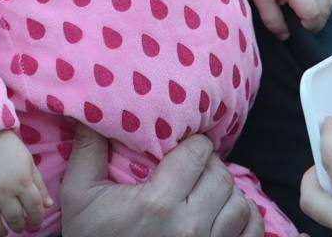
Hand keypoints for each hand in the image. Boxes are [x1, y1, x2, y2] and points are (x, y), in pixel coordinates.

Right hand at [0, 128, 51, 235]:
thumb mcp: (28, 162)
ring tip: (3, 233)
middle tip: (20, 228)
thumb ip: (39, 185)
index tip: (35, 224)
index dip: (37, 219)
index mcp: (22, 182)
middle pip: (14, 218)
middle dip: (20, 226)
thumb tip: (49, 205)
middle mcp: (4, 191)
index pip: (34, 208)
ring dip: (0, 232)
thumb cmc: (9, 147)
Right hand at [59, 124, 263, 236]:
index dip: (194, 144)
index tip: (185, 147)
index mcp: (157, 203)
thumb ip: (88, 149)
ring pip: (239, 204)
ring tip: (208, 191)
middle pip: (221, 176)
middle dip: (210, 166)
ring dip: (227, 193)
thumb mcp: (80, 195)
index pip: (198, 154)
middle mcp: (188, 227)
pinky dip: (247, 219)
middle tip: (195, 167)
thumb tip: (91, 107)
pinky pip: (251, 233)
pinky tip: (228, 213)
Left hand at [243, 0, 331, 38]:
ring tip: (307, 15)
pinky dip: (328, 1)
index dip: (309, 24)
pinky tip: (316, 3)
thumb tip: (285, 36)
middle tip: (302, 23)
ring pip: (331, 2)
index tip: (299, 25)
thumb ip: (273, 21)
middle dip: (316, 23)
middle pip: (325, 10)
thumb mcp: (261, 1)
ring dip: (323, 13)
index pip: (313, 12)